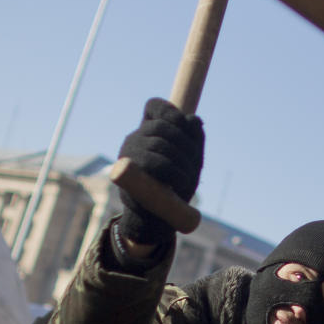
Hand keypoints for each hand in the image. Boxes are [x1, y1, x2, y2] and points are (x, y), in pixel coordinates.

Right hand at [117, 98, 203, 244]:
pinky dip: (174, 172)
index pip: (155, 106)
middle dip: (186, 144)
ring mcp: (127, 154)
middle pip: (163, 127)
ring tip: (190, 178)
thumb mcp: (190, 159)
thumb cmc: (174, 185)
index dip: (172, 112)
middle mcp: (134, 138)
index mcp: (147, 131)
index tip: (187, 125)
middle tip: (196, 164)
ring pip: (159, 144)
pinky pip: (154, 163)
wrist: (155, 218)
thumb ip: (194, 138)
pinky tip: (182, 182)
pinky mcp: (126, 173)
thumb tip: (195, 120)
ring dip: (182, 160)